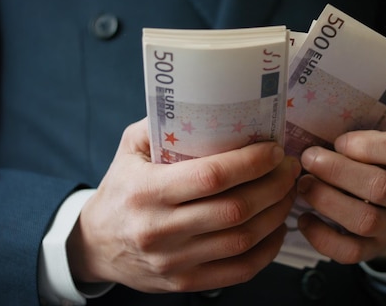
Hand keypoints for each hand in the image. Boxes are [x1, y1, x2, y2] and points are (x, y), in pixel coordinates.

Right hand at [66, 118, 300, 292]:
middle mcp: (160, 230)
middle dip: (274, 186)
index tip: (274, 150)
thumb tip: (213, 103)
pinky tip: (276, 228)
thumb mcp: (130, 149)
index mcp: (147, 191)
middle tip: (289, 168)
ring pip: (243, 240)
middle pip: (235, 209)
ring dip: (276, 214)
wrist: (96, 245)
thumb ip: (163, 124)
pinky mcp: (186, 282)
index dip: (251, 162)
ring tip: (287, 192)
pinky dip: (267, 249)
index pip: (211, 176)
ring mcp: (174, 261)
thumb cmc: (121, 189)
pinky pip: (239, 270)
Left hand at [296, 130, 385, 266]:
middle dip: (337, 171)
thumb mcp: (375, 148)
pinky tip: (306, 219)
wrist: (385, 208)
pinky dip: (323, 236)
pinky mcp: (376, 249)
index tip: (339, 142)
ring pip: (366, 221)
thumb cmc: (373, 166)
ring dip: (328, 201)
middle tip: (309, 159)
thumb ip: (356, 144)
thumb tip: (317, 149)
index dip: (367, 145)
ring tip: (304, 185)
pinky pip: (351, 251)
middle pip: (381, 187)